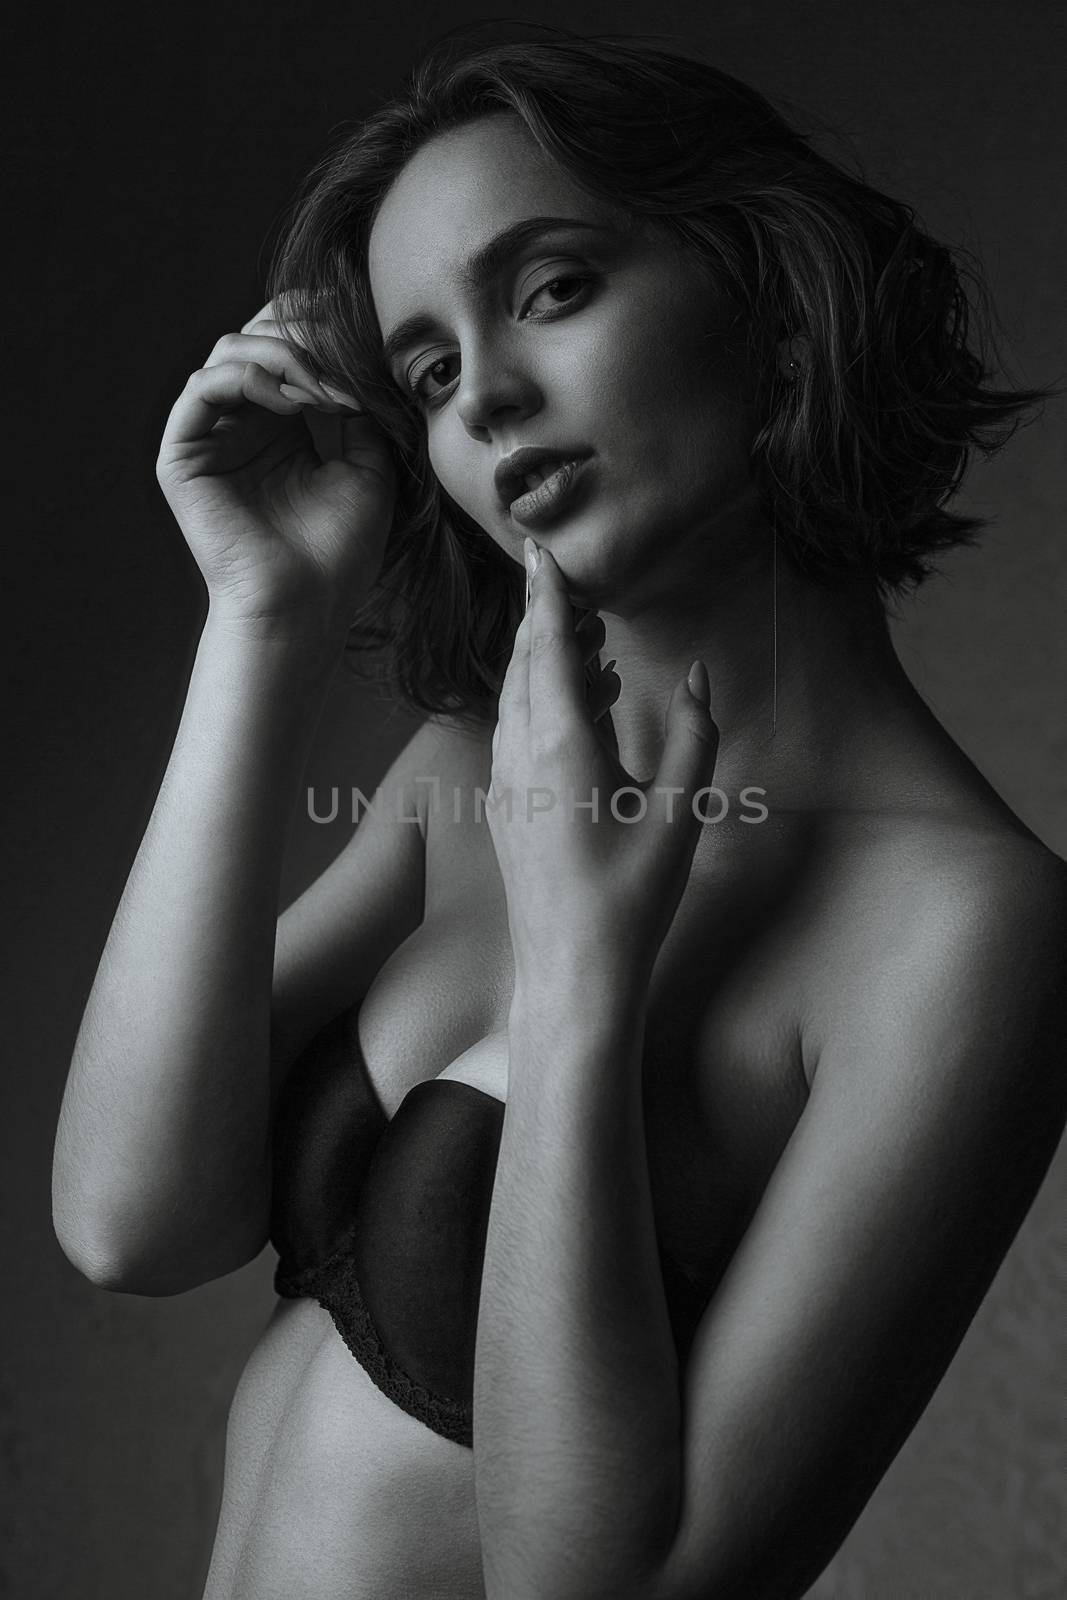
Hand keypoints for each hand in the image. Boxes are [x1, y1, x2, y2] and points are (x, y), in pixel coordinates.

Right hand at [156, 301, 395, 638]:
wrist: (304, 606)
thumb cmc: (338, 552)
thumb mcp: (368, 468)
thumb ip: (359, 409)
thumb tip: (357, 362)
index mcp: (283, 425)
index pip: (287, 344)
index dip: (317, 323)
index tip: (362, 330)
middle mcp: (243, 423)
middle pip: (257, 334)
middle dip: (304, 334)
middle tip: (345, 360)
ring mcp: (210, 435)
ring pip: (231, 350)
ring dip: (284, 356)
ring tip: (324, 392)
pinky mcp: (182, 454)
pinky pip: (204, 386)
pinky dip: (250, 379)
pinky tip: (293, 404)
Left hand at [488, 540, 719, 991]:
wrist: (571, 972)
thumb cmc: (630, 899)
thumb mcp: (678, 813)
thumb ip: (692, 737)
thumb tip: (699, 678)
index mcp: (559, 747)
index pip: (544, 648)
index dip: (546, 596)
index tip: (540, 550)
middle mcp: (520, 756)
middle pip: (522, 666)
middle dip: (548, 623)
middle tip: (583, 598)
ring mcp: (506, 784)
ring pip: (515, 700)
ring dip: (546, 665)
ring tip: (595, 651)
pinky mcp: (507, 808)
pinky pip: (516, 733)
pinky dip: (542, 704)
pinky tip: (581, 711)